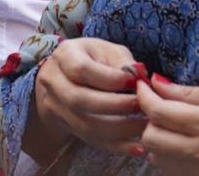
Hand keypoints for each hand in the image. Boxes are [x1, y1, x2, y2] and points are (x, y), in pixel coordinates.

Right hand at [28, 38, 147, 162]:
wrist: (67, 75)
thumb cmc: (93, 59)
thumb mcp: (107, 50)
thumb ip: (123, 62)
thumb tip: (140, 80)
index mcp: (64, 55)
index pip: (81, 70)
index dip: (110, 79)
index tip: (135, 83)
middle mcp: (53, 80)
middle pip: (80, 99)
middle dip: (116, 106)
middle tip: (143, 106)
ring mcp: (56, 105)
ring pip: (86, 124)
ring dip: (120, 129)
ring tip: (145, 127)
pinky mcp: (65, 124)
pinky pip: (91, 139)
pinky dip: (116, 146)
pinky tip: (137, 147)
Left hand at [136, 78, 198, 174]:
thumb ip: (192, 93)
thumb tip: (157, 84)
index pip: (157, 112)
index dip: (143, 95)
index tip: (142, 85)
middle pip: (151, 138)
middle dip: (148, 118)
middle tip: (158, 104)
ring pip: (160, 160)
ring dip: (158, 140)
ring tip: (172, 124)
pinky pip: (177, 173)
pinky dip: (172, 159)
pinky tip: (185, 144)